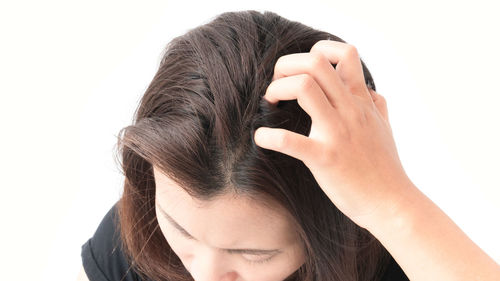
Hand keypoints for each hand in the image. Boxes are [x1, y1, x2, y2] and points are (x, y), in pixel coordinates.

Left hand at [253, 40, 413, 228]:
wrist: (392, 205)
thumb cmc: (386, 168)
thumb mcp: (385, 128)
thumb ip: (376, 105)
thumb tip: (371, 92)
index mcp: (361, 102)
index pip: (345, 53)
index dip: (318, 51)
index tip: (302, 70)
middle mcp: (350, 110)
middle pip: (315, 64)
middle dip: (286, 66)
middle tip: (277, 84)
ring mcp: (337, 133)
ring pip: (304, 88)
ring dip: (277, 89)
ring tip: (270, 104)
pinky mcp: (325, 158)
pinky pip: (290, 141)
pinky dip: (268, 136)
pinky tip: (261, 138)